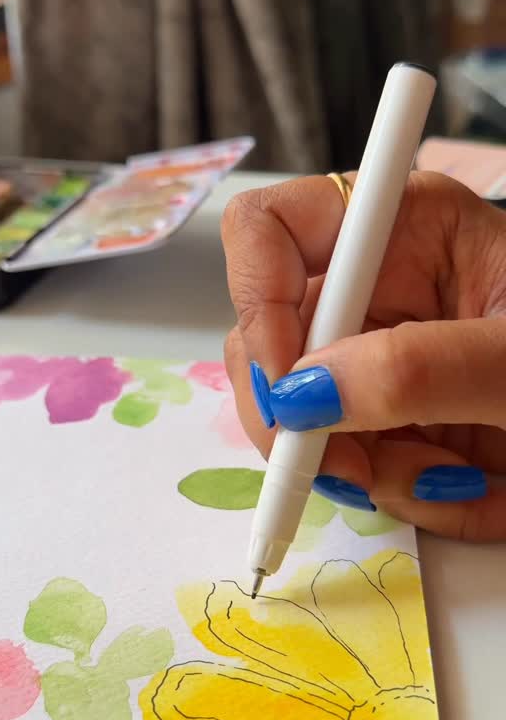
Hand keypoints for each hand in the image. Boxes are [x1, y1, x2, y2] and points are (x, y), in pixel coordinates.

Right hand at [221, 172, 505, 538]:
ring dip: (360, 465)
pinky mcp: (388, 420)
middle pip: (262, 337)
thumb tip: (306, 395)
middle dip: (296, 414)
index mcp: (404, 230)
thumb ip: (419, 370)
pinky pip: (348, 464)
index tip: (290, 381)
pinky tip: (462, 484)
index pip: (270, 229)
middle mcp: (374, 290)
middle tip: (344, 464)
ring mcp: (374, 359)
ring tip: (448, 476)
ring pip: (297, 417)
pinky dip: (397, 490)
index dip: (257, 297)